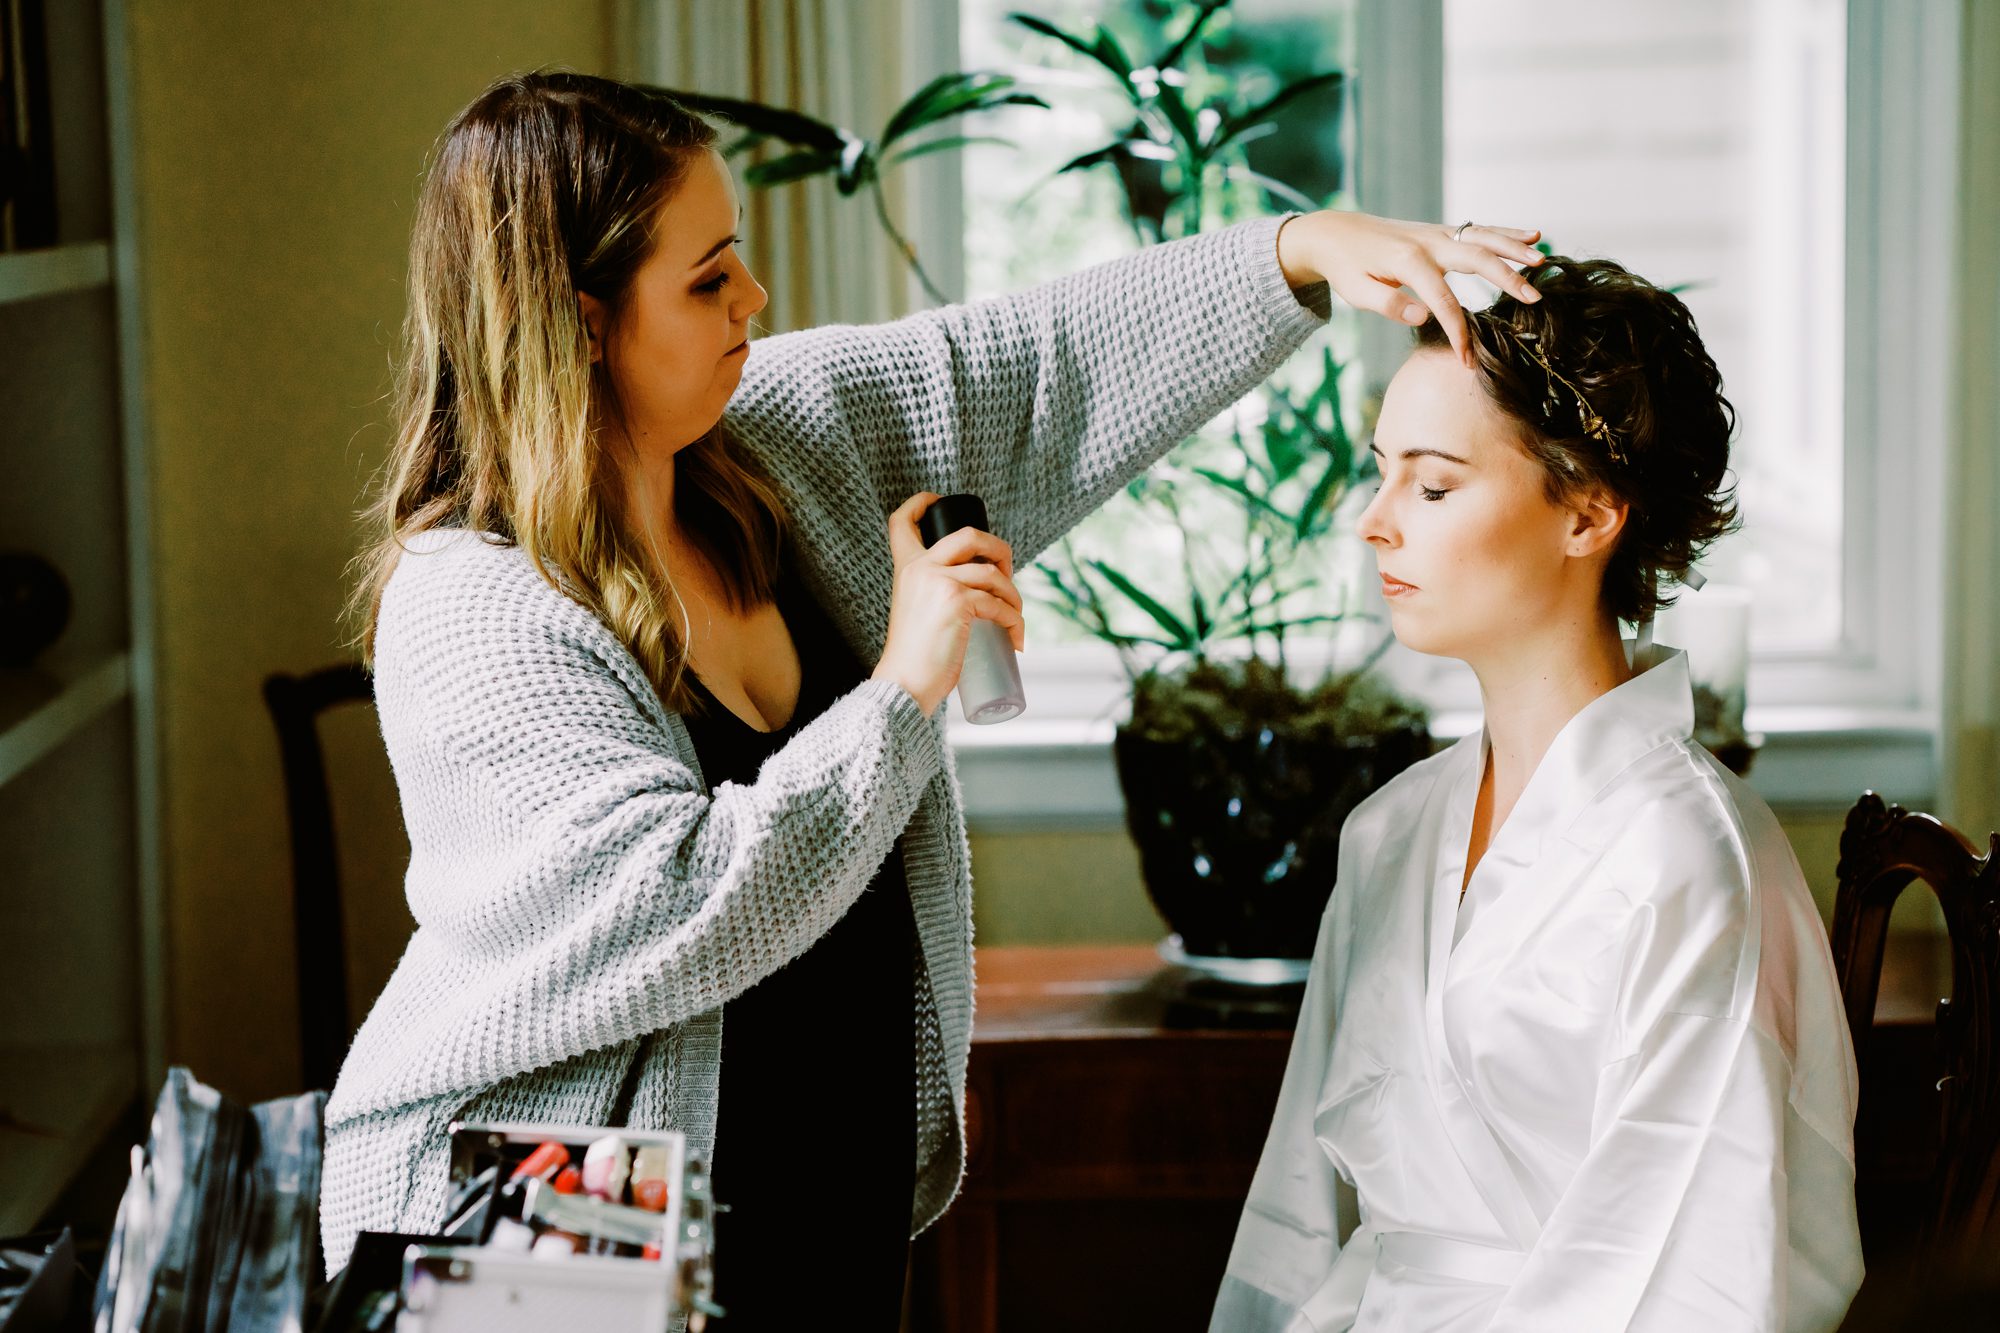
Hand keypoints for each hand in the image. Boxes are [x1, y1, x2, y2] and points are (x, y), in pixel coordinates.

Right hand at [872, 492, 1026, 715]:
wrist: (904, 684)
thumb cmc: (914, 657)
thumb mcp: (916, 611)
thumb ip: (934, 594)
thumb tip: (978, 593)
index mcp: (906, 568)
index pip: (902, 522)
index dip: (920, 502)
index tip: (937, 501)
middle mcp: (920, 567)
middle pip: (969, 534)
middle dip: (1000, 549)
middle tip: (1008, 576)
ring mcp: (939, 581)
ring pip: (992, 573)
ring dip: (1013, 595)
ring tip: (1016, 618)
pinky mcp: (957, 600)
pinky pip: (999, 603)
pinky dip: (1014, 621)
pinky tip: (1016, 638)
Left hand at [1275, 212, 1544, 365]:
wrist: (1336, 232)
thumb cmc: (1346, 267)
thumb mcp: (1357, 291)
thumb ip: (1389, 304)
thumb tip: (1422, 317)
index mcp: (1409, 261)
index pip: (1443, 301)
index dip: (1458, 333)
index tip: (1468, 361)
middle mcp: (1429, 242)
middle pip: (1477, 258)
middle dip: (1507, 279)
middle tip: (1534, 299)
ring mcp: (1438, 233)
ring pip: (1484, 238)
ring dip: (1515, 249)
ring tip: (1542, 262)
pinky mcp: (1442, 232)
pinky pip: (1480, 231)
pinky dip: (1507, 233)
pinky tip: (1533, 235)